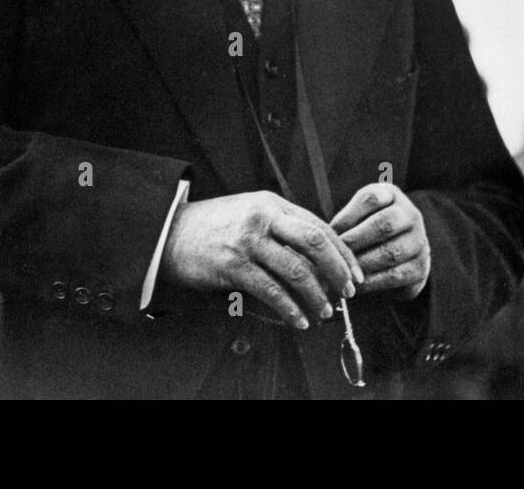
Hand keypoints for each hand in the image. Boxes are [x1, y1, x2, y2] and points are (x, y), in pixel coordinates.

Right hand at [163, 191, 363, 328]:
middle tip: (348, 291)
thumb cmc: (213, 226)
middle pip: (314, 241)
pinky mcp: (233, 265)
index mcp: (272, 204)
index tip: (354, 272)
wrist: (169, 233)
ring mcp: (247, 240)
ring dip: (316, 295)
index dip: (341, 252)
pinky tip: (299, 320)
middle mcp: (263, 218)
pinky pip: (271, 290)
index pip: (318, 226)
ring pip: (296, 270)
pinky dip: (290, 309)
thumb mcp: (250, 212)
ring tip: (325, 312)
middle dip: (338, 270)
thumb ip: (281, 226)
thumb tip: (318, 255)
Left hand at [332, 184, 429, 299]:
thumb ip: (345, 222)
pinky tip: (356, 285)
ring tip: (344, 271)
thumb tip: (325, 238)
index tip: (330, 231)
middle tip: (336, 254)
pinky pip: (395, 275)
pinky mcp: (420, 268)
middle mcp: (411, 215)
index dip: (348, 216)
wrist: (398, 255)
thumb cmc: (368, 231)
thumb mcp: (358, 217)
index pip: (371, 198)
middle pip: (384, 224)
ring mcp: (419, 241)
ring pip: (391, 252)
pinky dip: (373, 282)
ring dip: (363, 263)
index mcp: (392, 195)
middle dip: (356, 240)